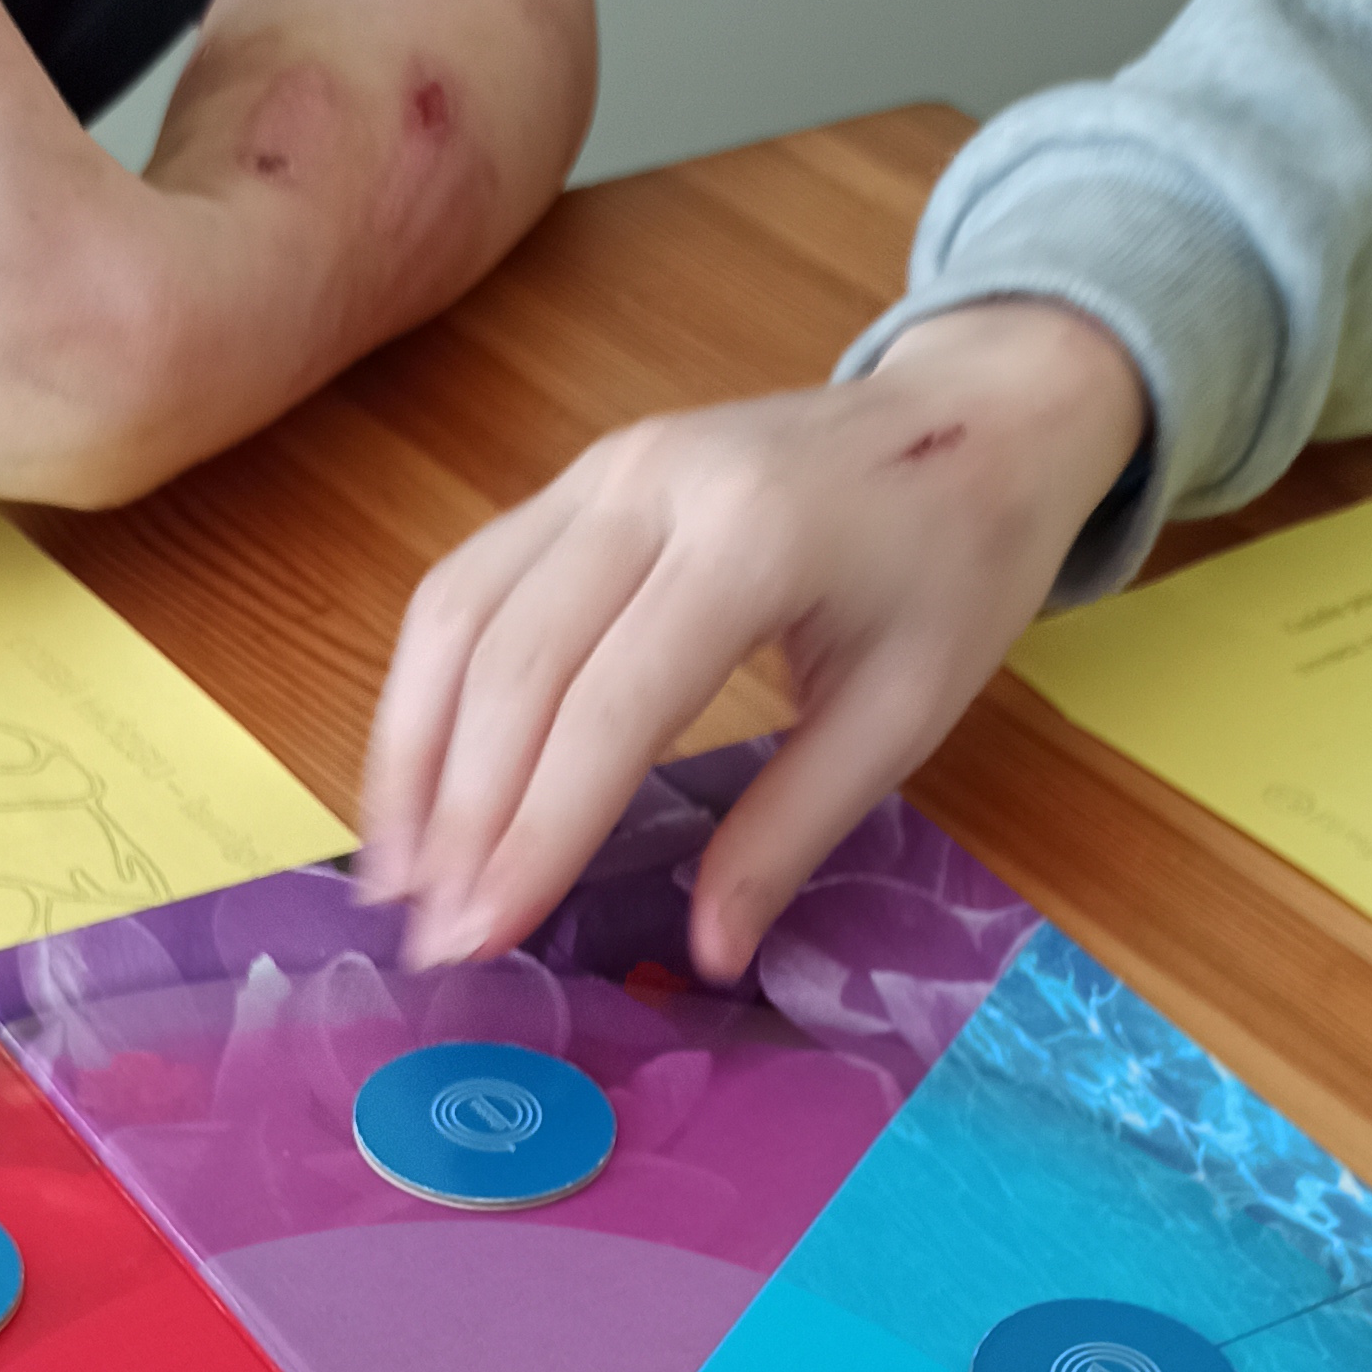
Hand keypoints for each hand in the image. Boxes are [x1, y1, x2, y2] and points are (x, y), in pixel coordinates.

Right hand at [361, 299, 1148, 979]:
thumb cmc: (955, 565)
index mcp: (753, 541)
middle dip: (460, 814)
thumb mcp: (906, 713)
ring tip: (399, 878)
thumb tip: (703, 955)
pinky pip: (470, 582)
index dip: (534, 832)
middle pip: (513, 662)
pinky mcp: (577, 477)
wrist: (973, 415)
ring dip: (413, 753)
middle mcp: (652, 486)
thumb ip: (793, 829)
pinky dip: (427, 690)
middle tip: (433, 939)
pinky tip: (418, 784)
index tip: (485, 936)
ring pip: (460, 613)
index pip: (608, 707)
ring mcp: (601, 469)